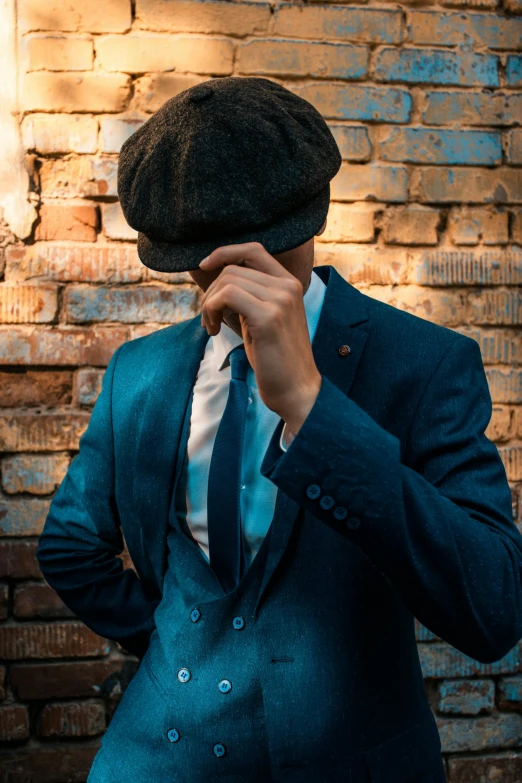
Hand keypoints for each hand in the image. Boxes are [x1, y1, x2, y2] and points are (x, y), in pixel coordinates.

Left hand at [199, 242, 321, 433]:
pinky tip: (214, 330)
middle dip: (211, 292)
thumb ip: (249, 297)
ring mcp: (280, 299)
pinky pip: (227, 295)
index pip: (253, 250)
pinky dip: (211, 310)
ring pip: (227, 281)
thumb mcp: (263, 319)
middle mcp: (288, 286)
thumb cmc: (275, 358)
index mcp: (289, 284)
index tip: (204, 265)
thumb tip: (216, 282)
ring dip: (209, 304)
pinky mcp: (269, 316)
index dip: (225, 252)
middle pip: (233, 269)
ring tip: (212, 326)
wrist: (295, 389)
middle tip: (209, 319)